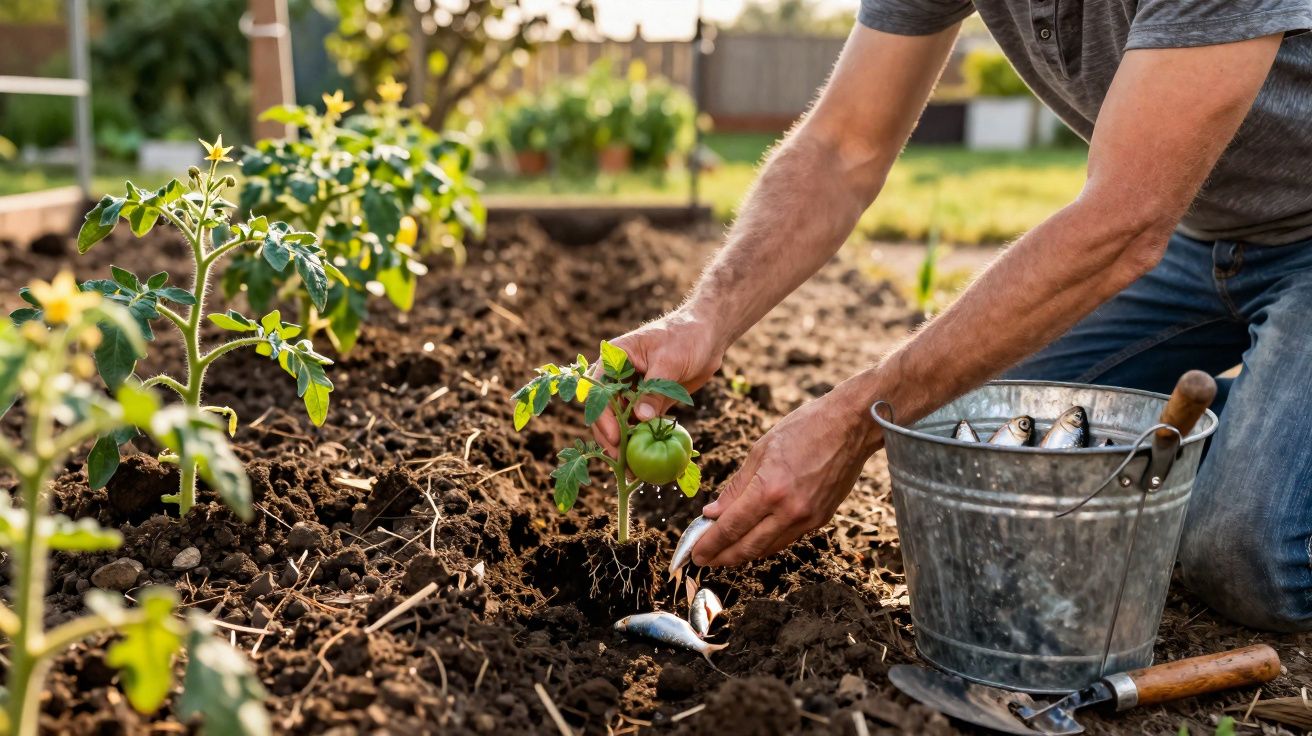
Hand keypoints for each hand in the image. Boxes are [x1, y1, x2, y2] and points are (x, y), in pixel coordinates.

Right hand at [592, 309, 725, 454]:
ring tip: (633, 469)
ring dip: (626, 444)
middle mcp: (619, 376)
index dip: (602, 417)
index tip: (615, 439)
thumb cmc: (686, 336)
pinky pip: (641, 424)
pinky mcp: (649, 401)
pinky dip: (643, 440)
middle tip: (621, 461)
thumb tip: (640, 418)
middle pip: (606, 411)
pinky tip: (648, 459)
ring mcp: (633, 390)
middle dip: (611, 437)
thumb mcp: (669, 361)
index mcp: (615, 358)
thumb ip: (654, 389)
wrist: (709, 335)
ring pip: (622, 421)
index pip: (599, 391)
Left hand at [691, 383, 882, 565]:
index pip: (730, 527)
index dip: (710, 544)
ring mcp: (808, 518)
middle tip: (703, 560)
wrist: (851, 425)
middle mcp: (789, 510)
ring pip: (768, 548)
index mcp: (769, 489)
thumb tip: (713, 512)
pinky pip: (787, 538)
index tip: (695, 553)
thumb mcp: (760, 450)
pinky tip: (753, 539)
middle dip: (722, 557)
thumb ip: (736, 486)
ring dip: (743, 554)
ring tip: (724, 553)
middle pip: (748, 546)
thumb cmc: (805, 428)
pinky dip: (767, 542)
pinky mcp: (821, 519)